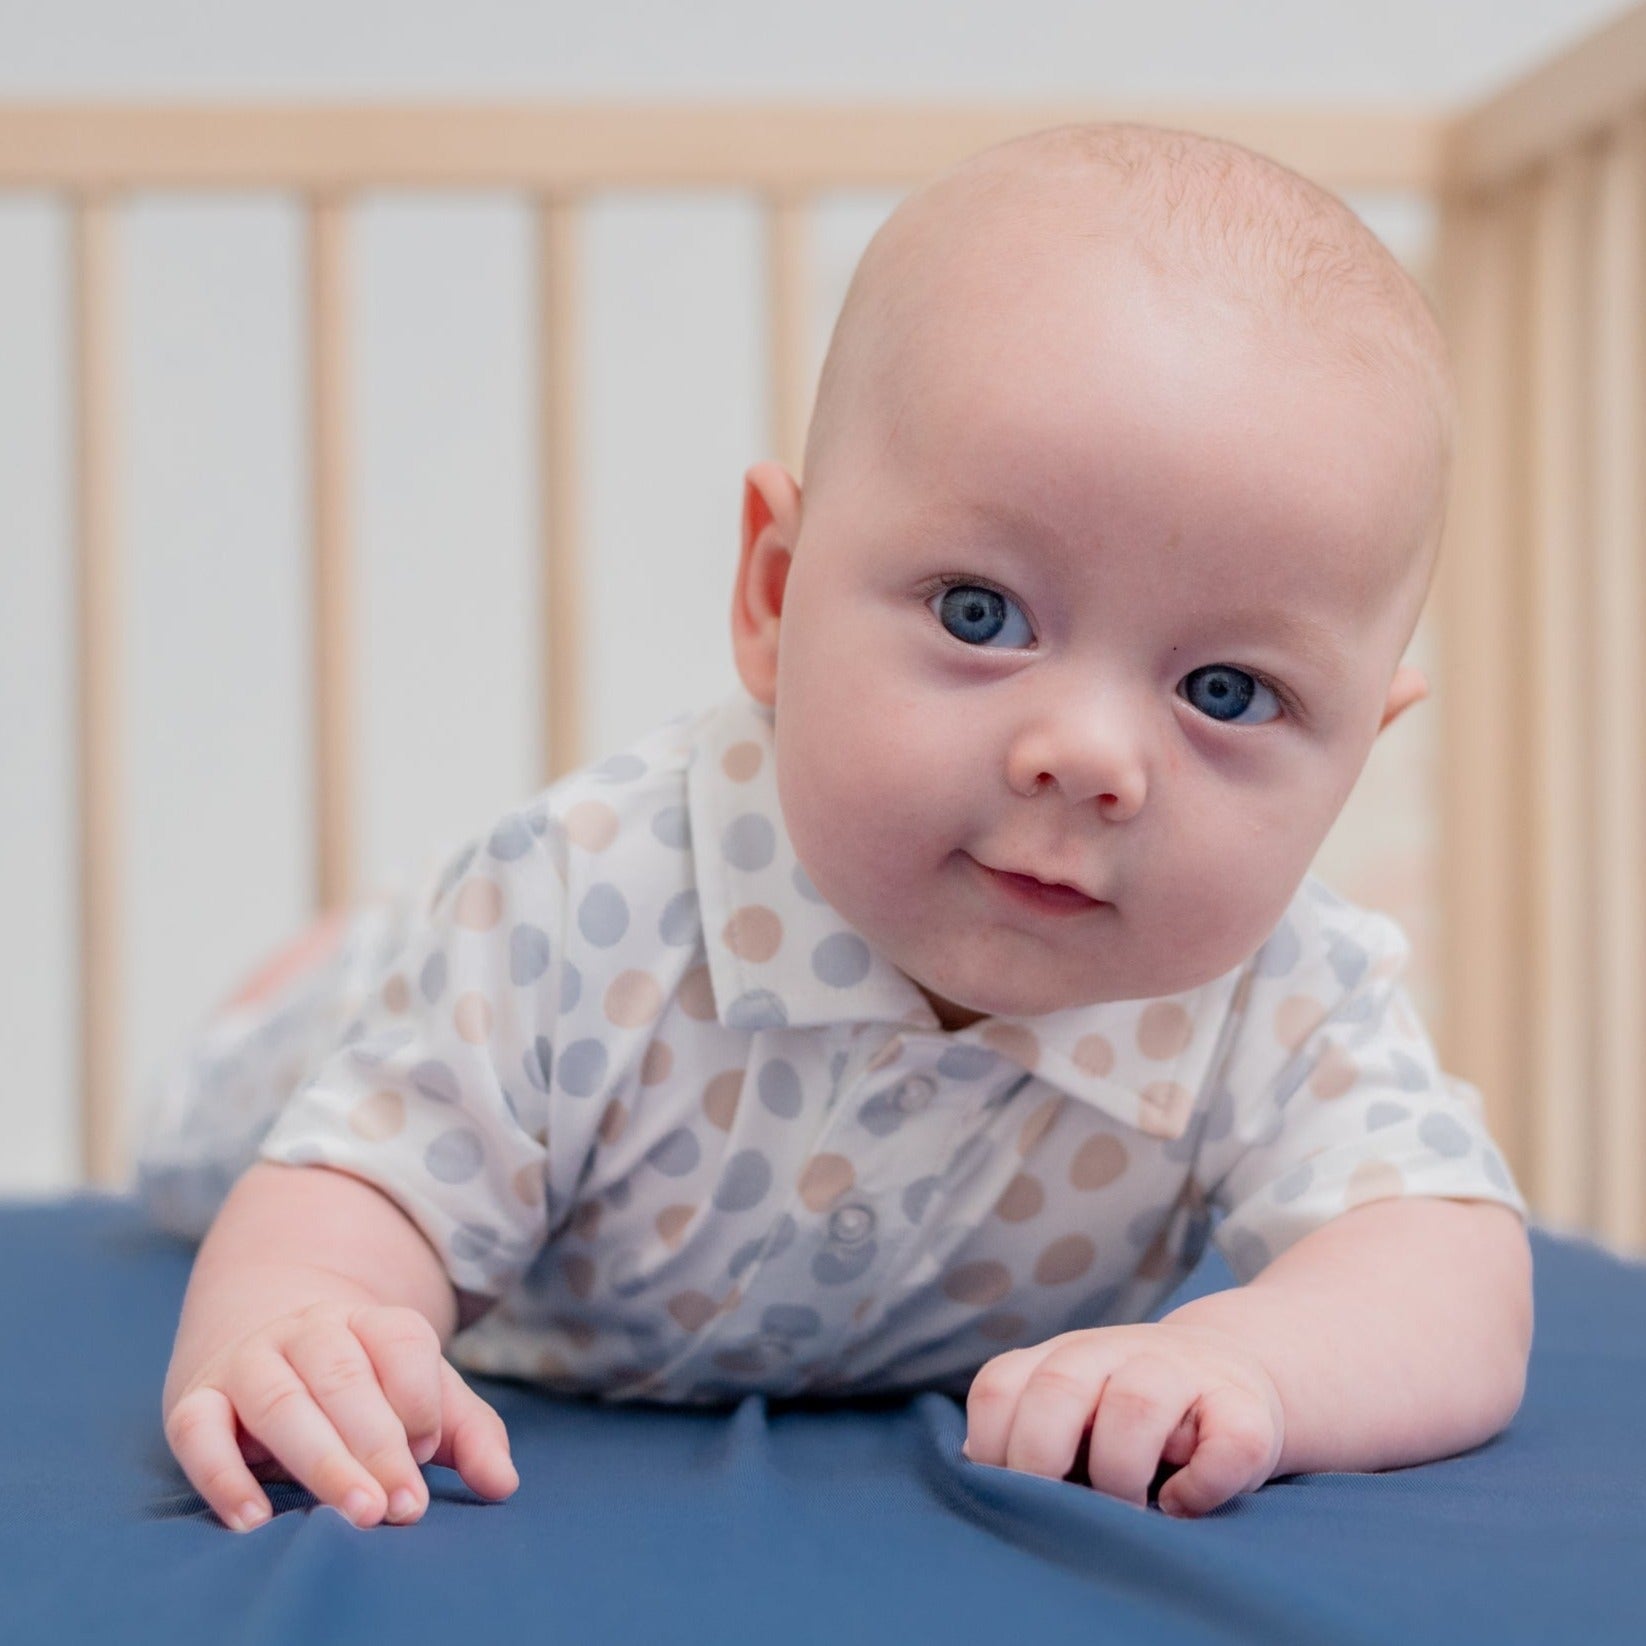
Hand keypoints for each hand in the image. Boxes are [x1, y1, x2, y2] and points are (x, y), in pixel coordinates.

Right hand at [163, 1301, 517, 1531]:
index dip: (420, 1396)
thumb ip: (468, 1433)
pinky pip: (199, 1430)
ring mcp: (249, 1361)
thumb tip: (503, 1483)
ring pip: (280, 1402)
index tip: (428, 1454)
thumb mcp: (420, 1395)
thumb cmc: (361, 1385)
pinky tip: (254, 1519)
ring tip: (358, 1514)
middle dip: (378, 1444)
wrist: (265, 1335)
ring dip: (321, 1460)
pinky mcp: (195, 1399)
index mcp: (368, 1321)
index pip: (400, 1341)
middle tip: (403, 1508)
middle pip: (344, 1377)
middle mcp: (307, 1331)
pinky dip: (222, 1474)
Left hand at [962, 1321, 1284, 1517]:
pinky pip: (1226, 1444)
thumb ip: (1025, 1428)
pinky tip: (1183, 1504)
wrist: (1232, 1375)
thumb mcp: (1073, 1408)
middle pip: (1058, 1388)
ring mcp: (1183, 1372)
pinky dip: (1201, 1486)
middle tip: (1060, 1511)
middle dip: (1043, 1457)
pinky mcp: (1245, 1407)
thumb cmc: (1129, 1413)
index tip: (1008, 1492)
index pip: (1000, 1386)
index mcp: (1062, 1357)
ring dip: (1121, 1471)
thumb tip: (976, 1469)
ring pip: (1136, 1404)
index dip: (993, 1447)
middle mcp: (1115, 1352)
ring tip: (1128, 1511)